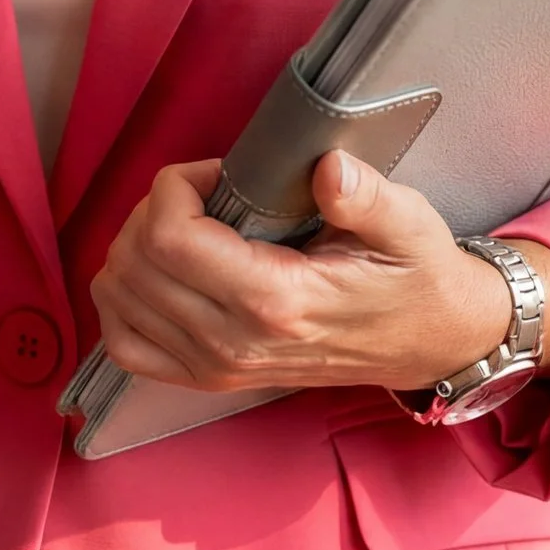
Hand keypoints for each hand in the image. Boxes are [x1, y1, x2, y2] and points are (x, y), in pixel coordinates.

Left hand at [90, 151, 549, 394]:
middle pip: (135, 264)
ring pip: (119, 298)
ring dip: (133, 248)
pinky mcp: (209, 378)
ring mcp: (216, 367)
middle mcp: (234, 342)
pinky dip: (123, 301)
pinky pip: (126, 345)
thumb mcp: (409, 224)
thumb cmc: (414, 277)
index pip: (170, 238)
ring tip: (182, 225)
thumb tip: (328, 171)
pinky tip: (155, 271)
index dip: (175, 187)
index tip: (216, 173)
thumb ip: (367, 197)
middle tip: (201, 194)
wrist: (430, 343)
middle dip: (152, 209)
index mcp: (276, 300)